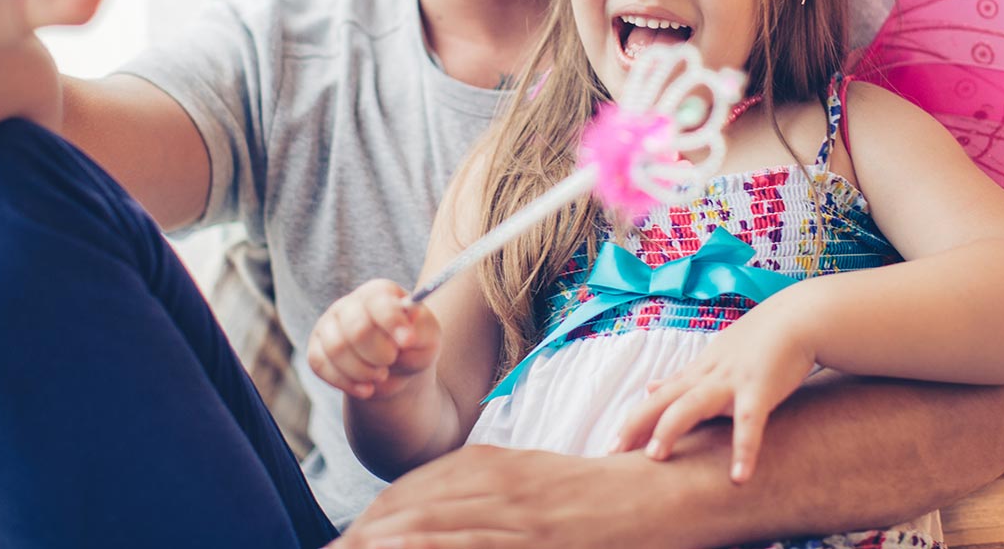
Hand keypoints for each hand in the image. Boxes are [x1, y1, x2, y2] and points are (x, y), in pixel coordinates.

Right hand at [308, 280, 440, 399]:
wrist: (395, 371)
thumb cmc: (413, 347)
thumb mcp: (428, 338)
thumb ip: (421, 331)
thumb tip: (410, 325)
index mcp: (379, 293)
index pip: (378, 302)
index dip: (392, 323)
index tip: (407, 342)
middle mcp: (349, 305)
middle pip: (357, 329)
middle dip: (379, 354)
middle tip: (392, 361)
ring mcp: (328, 326)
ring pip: (336, 349)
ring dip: (363, 371)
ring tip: (380, 375)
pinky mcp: (316, 349)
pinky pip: (320, 365)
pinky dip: (346, 382)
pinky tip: (366, 388)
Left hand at [331, 446, 651, 548]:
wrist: (658, 493)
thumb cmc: (595, 495)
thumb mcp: (531, 481)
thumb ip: (487, 494)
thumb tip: (437, 519)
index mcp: (489, 463)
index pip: (410, 490)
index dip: (371, 522)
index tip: (345, 542)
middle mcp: (492, 481)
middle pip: (407, 509)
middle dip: (362, 538)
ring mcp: (511, 511)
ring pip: (427, 528)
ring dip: (380, 544)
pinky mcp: (534, 534)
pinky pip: (468, 544)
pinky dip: (428, 547)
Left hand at [612, 295, 817, 482]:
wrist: (797, 319)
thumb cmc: (756, 342)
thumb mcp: (712, 357)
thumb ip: (682, 377)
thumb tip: (648, 387)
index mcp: (696, 374)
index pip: (655, 400)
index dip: (632, 423)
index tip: (610, 448)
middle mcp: (706, 378)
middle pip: (662, 401)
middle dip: (635, 426)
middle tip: (612, 454)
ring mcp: (731, 382)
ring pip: (692, 404)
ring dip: (671, 428)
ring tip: (655, 458)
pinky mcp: (760, 390)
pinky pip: (749, 422)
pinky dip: (743, 449)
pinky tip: (738, 477)